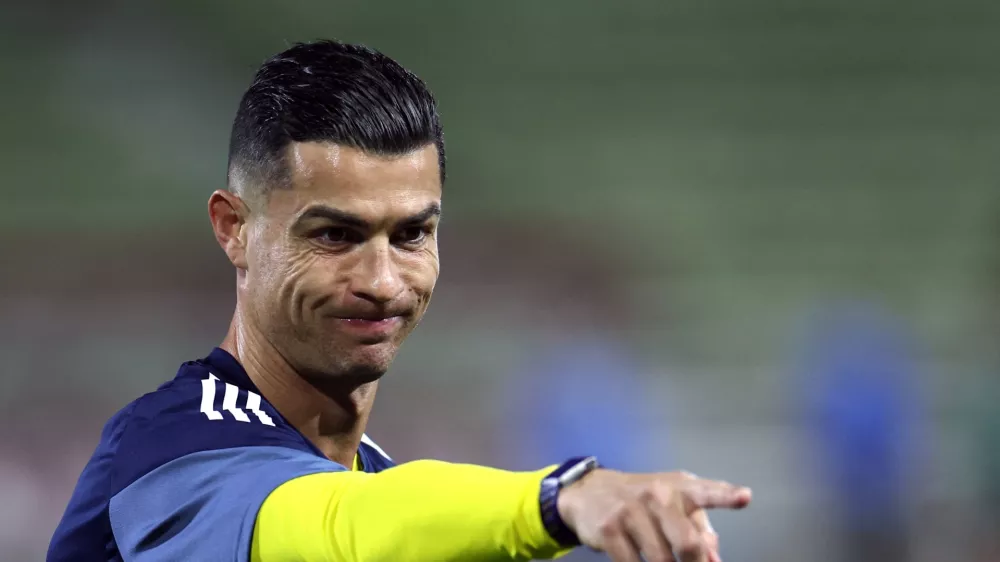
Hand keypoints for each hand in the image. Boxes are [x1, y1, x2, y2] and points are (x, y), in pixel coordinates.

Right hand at [556, 469, 750, 561]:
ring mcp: (631, 511)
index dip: (727, 495)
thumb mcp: (673, 503)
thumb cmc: (643, 501)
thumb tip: (715, 558)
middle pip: (687, 543)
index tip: (744, 497)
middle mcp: (657, 495)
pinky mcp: (609, 529)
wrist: (589, 492)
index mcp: (680, 488)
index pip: (707, 491)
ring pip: (662, 561)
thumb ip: (699, 528)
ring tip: (665, 561)